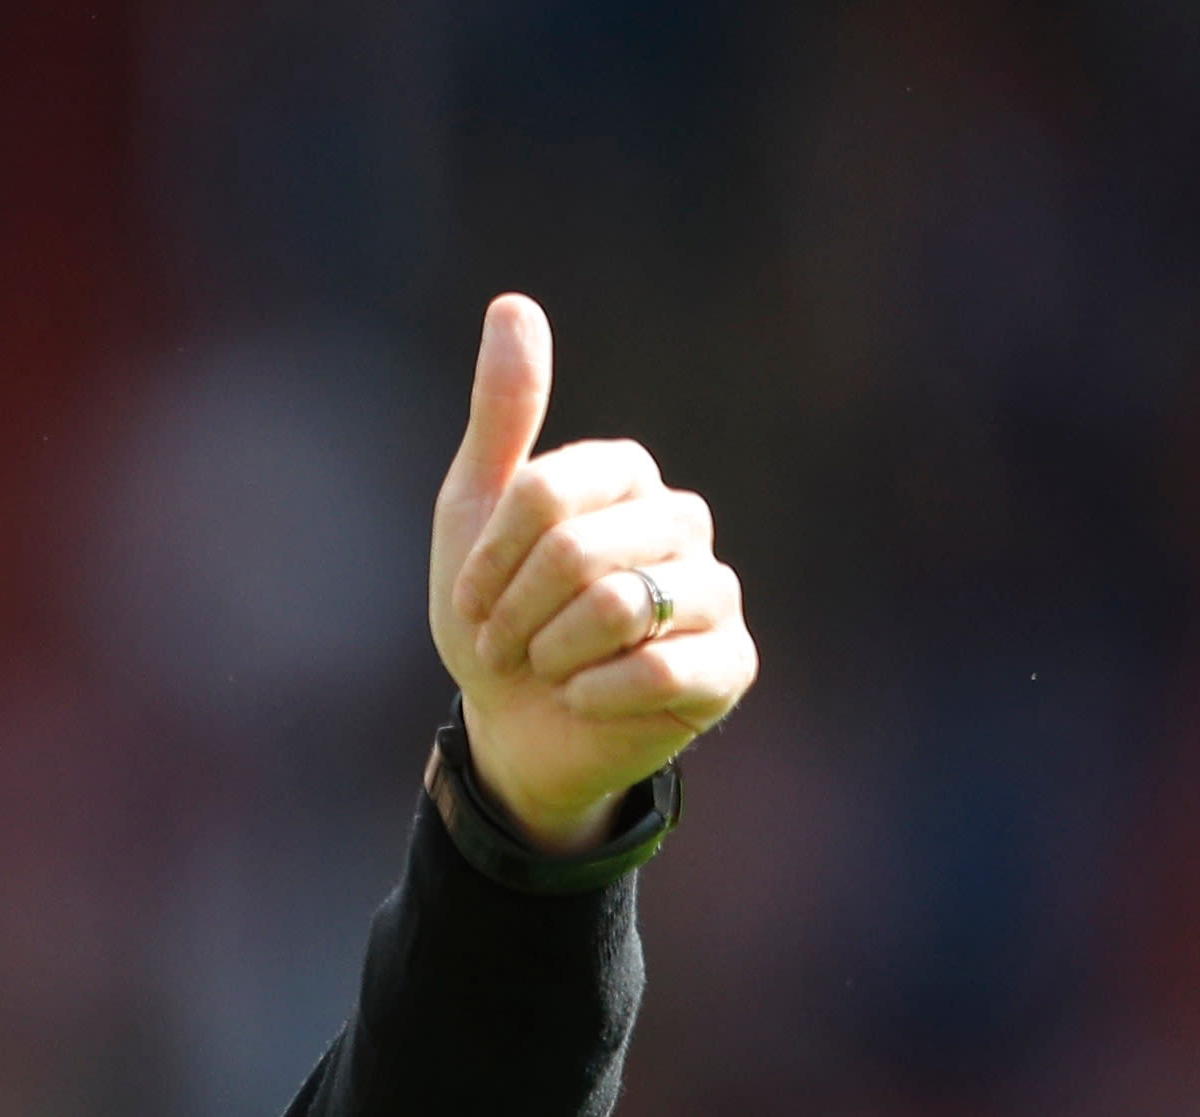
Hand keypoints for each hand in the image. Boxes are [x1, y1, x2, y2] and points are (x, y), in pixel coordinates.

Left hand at [429, 295, 755, 849]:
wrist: (514, 726)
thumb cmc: (495, 617)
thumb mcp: (475, 513)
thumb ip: (503, 414)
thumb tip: (514, 304)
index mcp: (626, 476)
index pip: (547, 494)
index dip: (492, 561)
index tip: (472, 598)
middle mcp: (683, 520)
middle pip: (579, 553)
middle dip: (518, 615)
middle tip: (508, 646)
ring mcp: (715, 592)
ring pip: (622, 607)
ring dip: (554, 656)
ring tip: (549, 670)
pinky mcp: (731, 664)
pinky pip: (660, 669)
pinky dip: (595, 695)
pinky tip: (587, 700)